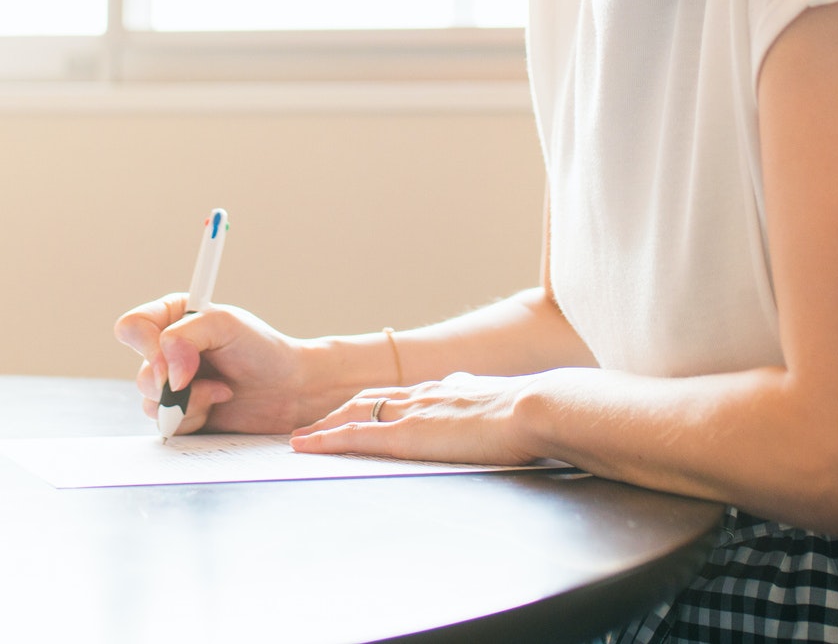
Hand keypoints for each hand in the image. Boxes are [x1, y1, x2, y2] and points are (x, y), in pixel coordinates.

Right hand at [112, 294, 316, 435]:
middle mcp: (166, 353)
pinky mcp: (182, 414)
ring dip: (191, 402)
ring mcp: (172, 386)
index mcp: (172, 319)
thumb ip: (183, 336)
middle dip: (176, 384)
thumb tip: (164, 373)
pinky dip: (194, 419)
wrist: (290, 389)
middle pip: (141, 374)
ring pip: (151, 405)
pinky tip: (218, 406)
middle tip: (208, 379)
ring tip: (222, 391)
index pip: (132, 328)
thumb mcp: (224, 324)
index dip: (146, 346)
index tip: (172, 360)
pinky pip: (167, 425)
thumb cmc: (262, 349)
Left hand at [289, 371, 547, 466]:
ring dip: (324, 426)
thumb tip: (481, 397)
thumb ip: (485, 401)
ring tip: (300, 440)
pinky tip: (306, 447)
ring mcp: (413, 412)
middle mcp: (424, 394)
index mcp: (448, 389)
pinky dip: (327, 440)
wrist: (537, 407)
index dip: (376, 403)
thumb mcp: (504, 401)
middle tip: (315, 425)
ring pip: (354, 414)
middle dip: (340, 412)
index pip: (401, 394)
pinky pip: (355, 436)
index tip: (359, 411)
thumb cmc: (533, 412)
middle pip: (369, 399)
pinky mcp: (407, 435)